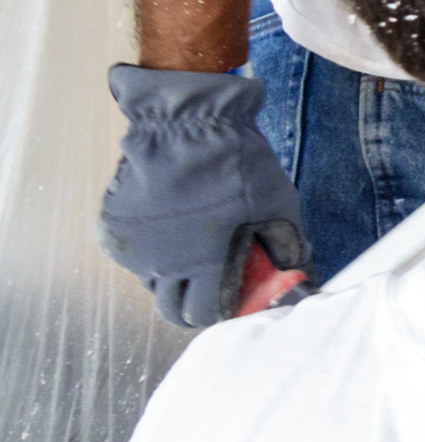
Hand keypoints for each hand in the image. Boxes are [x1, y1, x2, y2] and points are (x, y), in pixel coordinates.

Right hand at [99, 66, 310, 327]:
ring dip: (171, 273)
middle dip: (191, 303)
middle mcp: (163, 267)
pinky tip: (170, 221)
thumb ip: (285, 250)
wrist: (190, 126)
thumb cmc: (242, 167)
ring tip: (193, 242)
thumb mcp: (281, 209)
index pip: (204, 315)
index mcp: (207, 268)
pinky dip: (150, 246)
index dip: (220, 310)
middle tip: (209, 283)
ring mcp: (134, 249)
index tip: (231, 298)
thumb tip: (294, 276)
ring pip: (151, 281)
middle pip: (171, 309)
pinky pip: (133, 252)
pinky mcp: (113, 228)